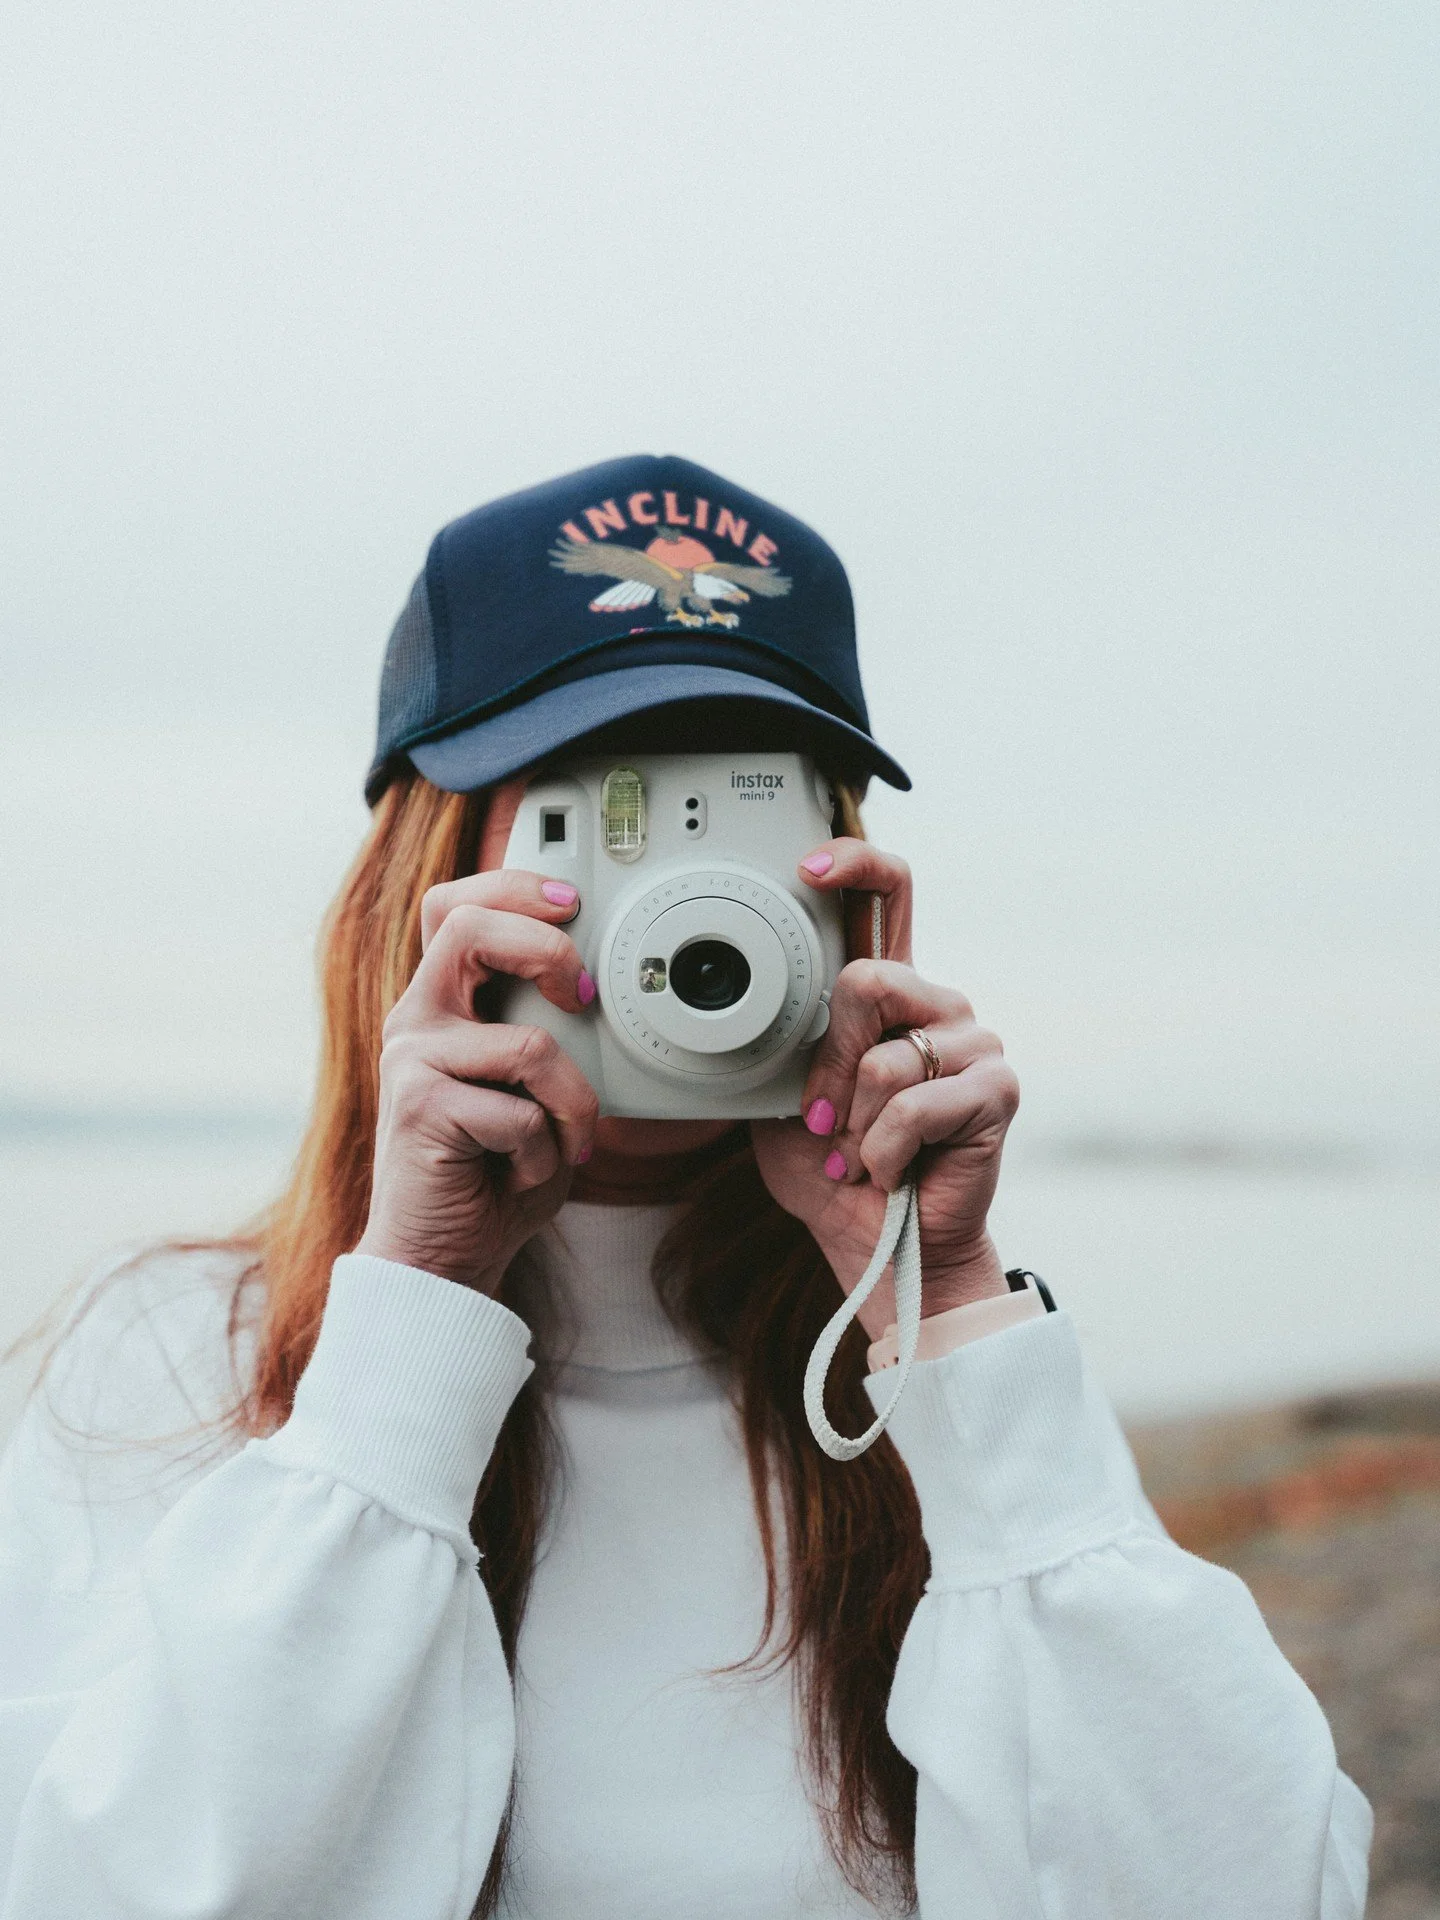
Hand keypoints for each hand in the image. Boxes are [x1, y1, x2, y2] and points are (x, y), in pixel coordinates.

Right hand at [354, 871, 599, 1292]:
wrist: (444, 1256)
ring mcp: (412, 1060)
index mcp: (442, 1004)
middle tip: (582, 993)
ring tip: (561, 1142)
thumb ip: (547, 1035)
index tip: (572, 903)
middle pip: (465, 925)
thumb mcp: (532, 1089)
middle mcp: (418, 1020)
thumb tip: (597, 989)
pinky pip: (521, 1113)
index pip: (454, 906)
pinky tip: (520, 1175)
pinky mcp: (420, 1107)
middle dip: (543, 947)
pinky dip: (543, 1154)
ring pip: (528, 1043)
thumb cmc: (495, 1172)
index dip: (512, 885)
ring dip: (571, 1103)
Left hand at [751, 839, 1019, 1340]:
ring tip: (861, 1154)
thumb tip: (744, 1004)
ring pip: (884, 1055)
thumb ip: (783, 1044)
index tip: (809, 867)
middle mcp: (935, 1005)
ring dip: (854, 1123)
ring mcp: (973, 1043)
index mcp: (888, 994)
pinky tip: (892, 1170)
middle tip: (822, 1121)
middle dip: (828, 1063)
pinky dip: (883, 1150)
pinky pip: (913, 1104)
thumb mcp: (782, 1100)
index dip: (854, 865)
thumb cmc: (835, 1172)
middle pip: (868, 978)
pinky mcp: (996, 1088)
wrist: (881, 1248)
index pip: (887, 897)